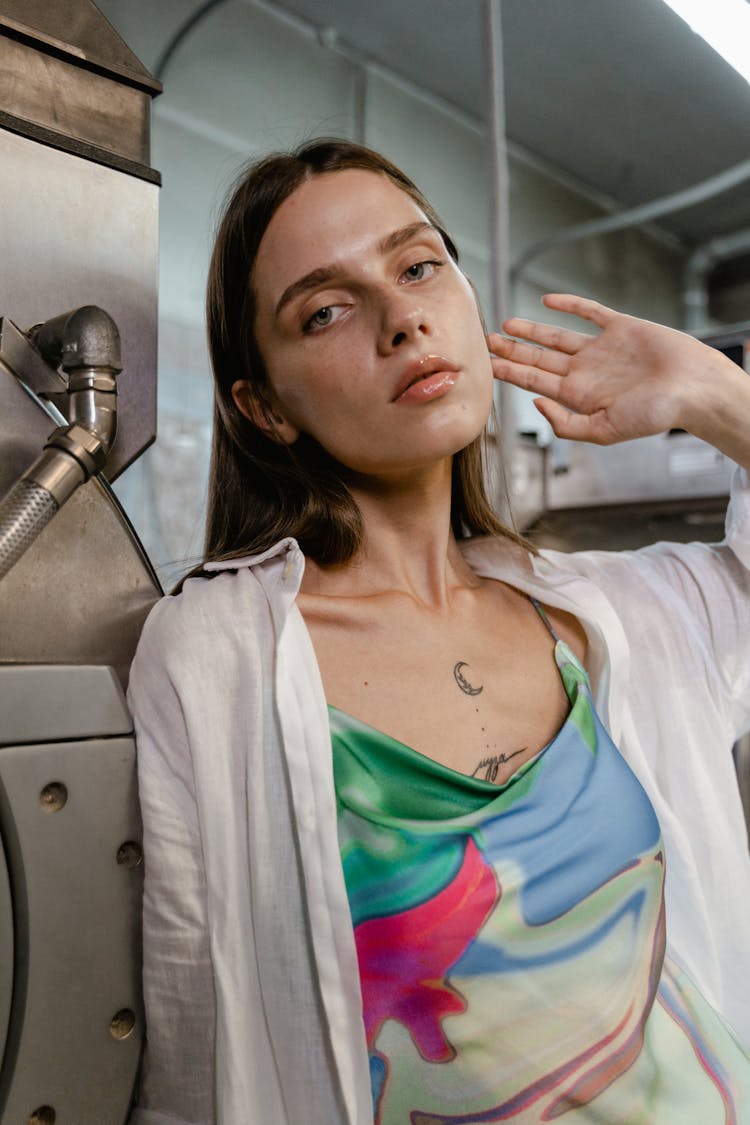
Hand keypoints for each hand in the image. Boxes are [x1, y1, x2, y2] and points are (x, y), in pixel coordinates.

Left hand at [488, 293, 736, 445]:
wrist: (693, 388)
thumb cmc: (655, 415)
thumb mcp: (604, 431)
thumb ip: (566, 424)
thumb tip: (535, 402)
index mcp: (579, 396)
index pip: (534, 381)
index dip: (509, 372)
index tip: (486, 365)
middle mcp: (586, 371)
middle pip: (539, 359)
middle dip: (512, 352)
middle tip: (485, 342)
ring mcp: (601, 348)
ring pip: (557, 337)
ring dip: (531, 331)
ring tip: (506, 325)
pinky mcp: (620, 327)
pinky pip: (589, 312)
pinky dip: (568, 305)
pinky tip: (548, 301)